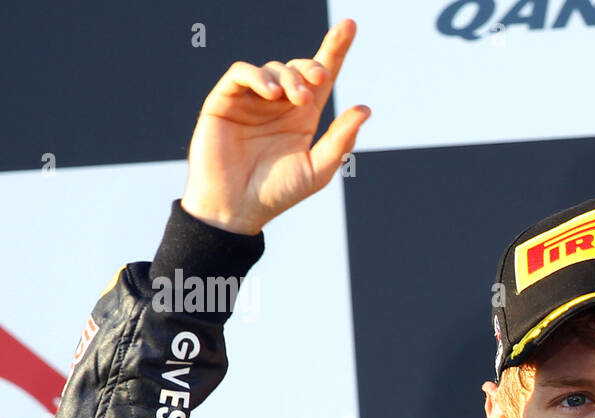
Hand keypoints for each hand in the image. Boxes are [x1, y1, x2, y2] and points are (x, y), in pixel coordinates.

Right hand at [180, 19, 369, 234]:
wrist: (235, 209)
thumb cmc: (277, 194)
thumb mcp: (317, 169)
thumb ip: (341, 141)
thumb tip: (365, 109)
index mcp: (303, 118)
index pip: (321, 77)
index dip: (336, 49)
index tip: (350, 26)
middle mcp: (278, 105)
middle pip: (299, 67)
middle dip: (312, 67)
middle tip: (317, 85)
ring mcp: (251, 101)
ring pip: (272, 68)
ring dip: (288, 76)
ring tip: (294, 99)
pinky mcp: (224, 102)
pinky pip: (242, 73)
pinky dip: (258, 76)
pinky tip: (272, 93)